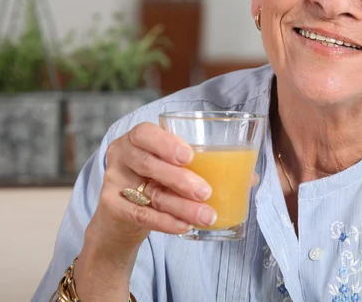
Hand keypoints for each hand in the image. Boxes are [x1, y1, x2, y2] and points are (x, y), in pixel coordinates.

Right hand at [86, 122, 258, 249]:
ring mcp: (113, 181)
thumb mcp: (174, 172)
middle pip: (148, 163)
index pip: (145, 133)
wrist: (121, 219)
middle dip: (179, 178)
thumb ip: (205, 168)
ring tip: (206, 215)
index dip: (166, 143)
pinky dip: (165, 222)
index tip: (190, 156)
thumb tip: (250, 177)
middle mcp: (121, 155)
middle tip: (206, 191)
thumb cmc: (155, 185)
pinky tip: (184, 227)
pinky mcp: (111, 207)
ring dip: (180, 205)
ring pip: (149, 192)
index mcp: (137, 139)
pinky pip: (141, 215)